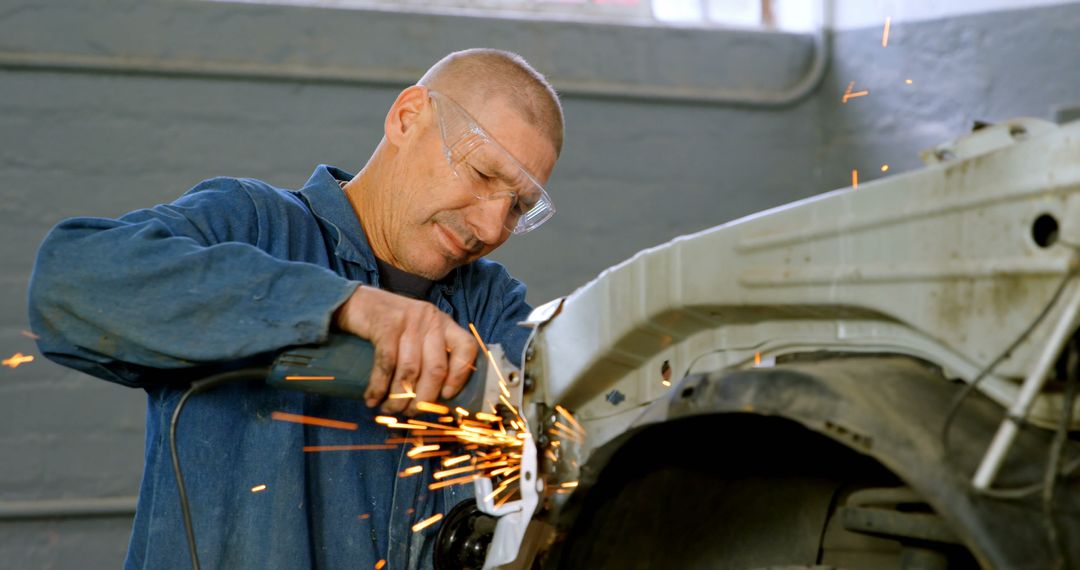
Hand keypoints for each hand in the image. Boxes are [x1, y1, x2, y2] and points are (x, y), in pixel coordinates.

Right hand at [333, 285, 476, 414]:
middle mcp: (430, 320)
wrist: (356, 301)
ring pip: (410, 370)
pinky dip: (378, 386)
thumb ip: (429, 355)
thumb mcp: (417, 334)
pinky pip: (386, 363)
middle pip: (436, 369)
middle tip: (409, 414)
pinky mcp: (386, 324)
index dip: (460, 376)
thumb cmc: (390, 326)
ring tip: (388, 409)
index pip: (467, 348)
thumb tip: (434, 399)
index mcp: (444, 324)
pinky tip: (372, 398)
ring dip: (398, 397)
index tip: (446, 396)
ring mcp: (409, 321)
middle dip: (422, 399)